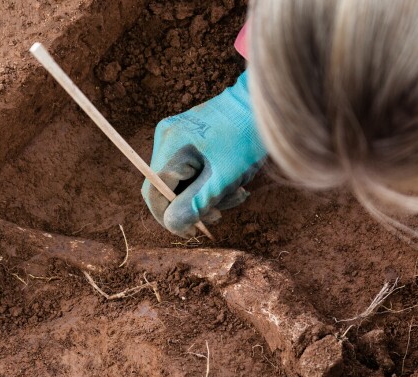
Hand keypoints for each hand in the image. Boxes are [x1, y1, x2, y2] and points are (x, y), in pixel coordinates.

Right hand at [144, 71, 266, 236]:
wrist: (263, 103)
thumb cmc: (245, 136)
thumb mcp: (222, 177)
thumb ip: (196, 202)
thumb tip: (174, 225)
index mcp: (170, 146)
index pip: (154, 193)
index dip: (169, 217)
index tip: (192, 231)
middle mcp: (168, 138)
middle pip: (170, 188)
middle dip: (197, 204)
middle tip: (222, 211)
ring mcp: (179, 136)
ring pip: (186, 181)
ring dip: (210, 194)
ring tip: (238, 192)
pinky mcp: (193, 137)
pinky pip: (195, 169)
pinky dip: (213, 181)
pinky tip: (236, 181)